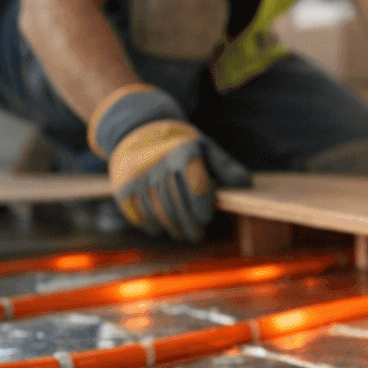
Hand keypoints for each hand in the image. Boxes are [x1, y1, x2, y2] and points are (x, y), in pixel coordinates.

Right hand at [89, 84, 251, 241]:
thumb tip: (244, 183)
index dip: (202, 208)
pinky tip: (161, 226)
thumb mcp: (206, 148)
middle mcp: (158, 163)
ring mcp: (138, 176)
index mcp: (184, 152)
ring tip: (183, 233)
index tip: (206, 219)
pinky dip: (152, 225)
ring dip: (173, 228)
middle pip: (178, 206)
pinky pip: (139, 215)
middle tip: (197, 234)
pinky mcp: (123, 188)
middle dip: (190, 225)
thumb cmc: (181, 146)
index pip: (196, 188)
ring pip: (159, 214)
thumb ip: (225, 167)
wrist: (139, 132)